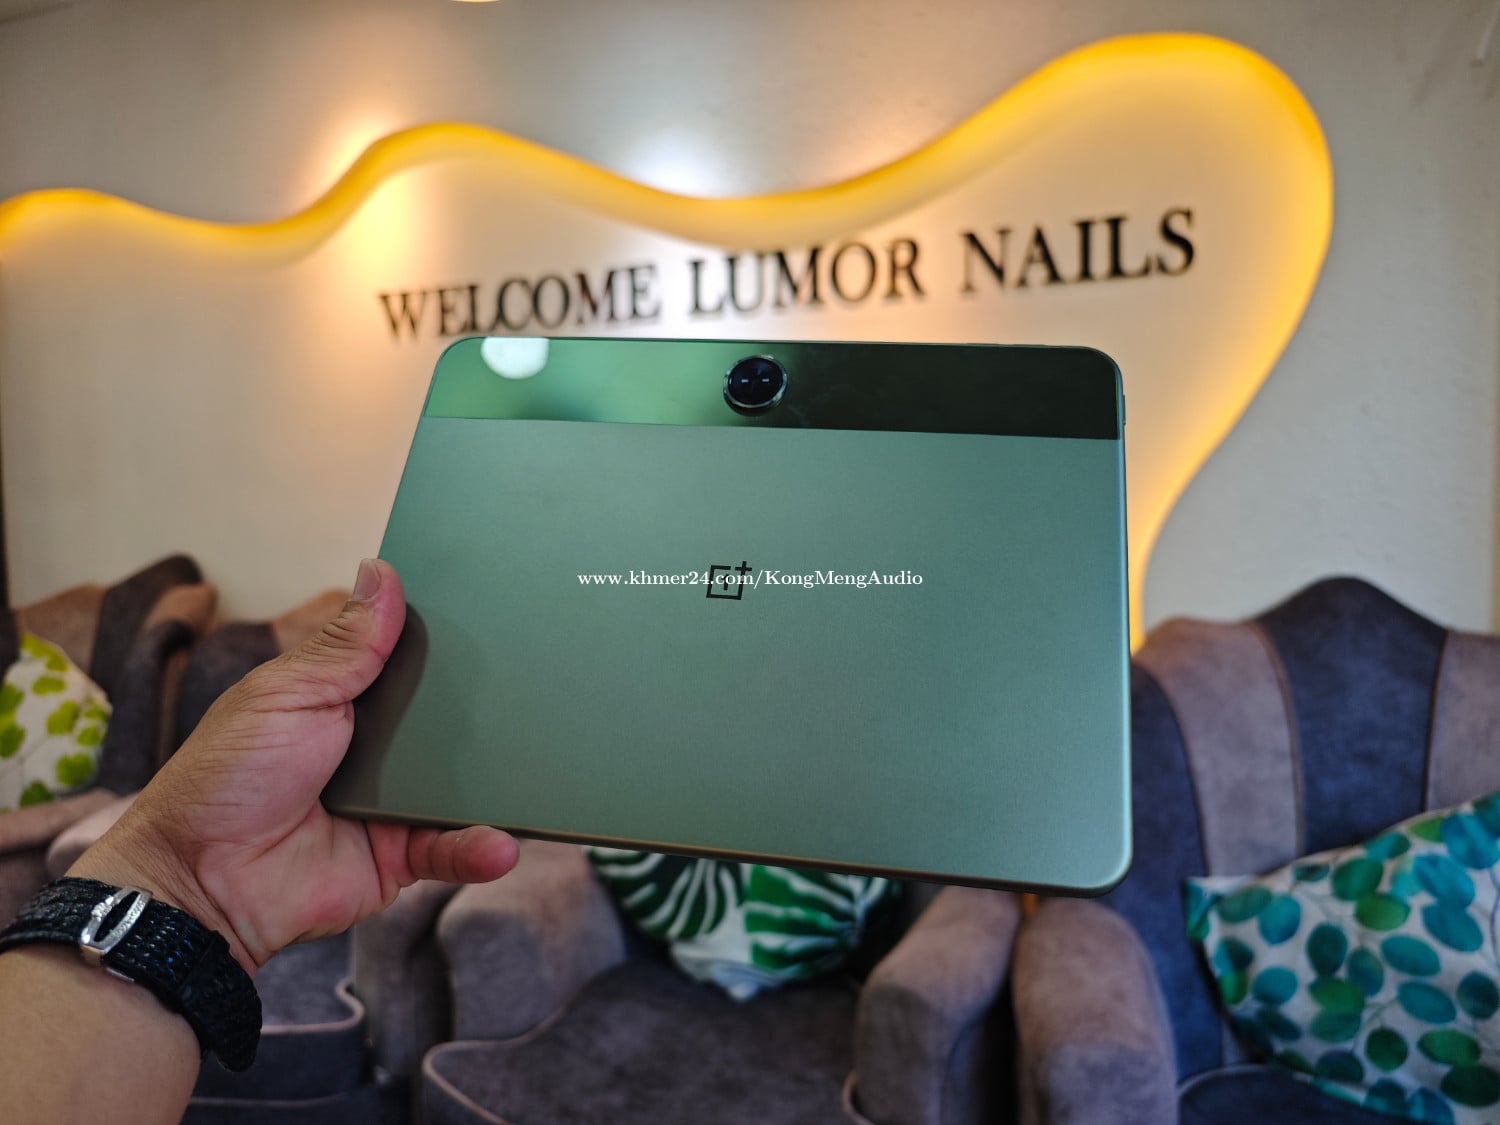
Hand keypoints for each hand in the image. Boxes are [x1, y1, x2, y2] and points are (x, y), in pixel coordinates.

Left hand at [70, 558, 517, 975]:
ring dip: (497, 784)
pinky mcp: (401, 856)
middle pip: (447, 722)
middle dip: (489, 709)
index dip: (448, 642)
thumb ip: (344, 644)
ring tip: (541, 773)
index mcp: (344, 698)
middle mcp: (377, 747)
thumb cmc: (228, 779)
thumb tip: (381, 572)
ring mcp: (394, 803)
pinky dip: (478, 847)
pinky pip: (451, 847)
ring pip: (462, 786)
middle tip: (546, 689)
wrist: (202, 882)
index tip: (501, 614)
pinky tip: (501, 845)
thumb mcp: (287, 695)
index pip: (409, 662)